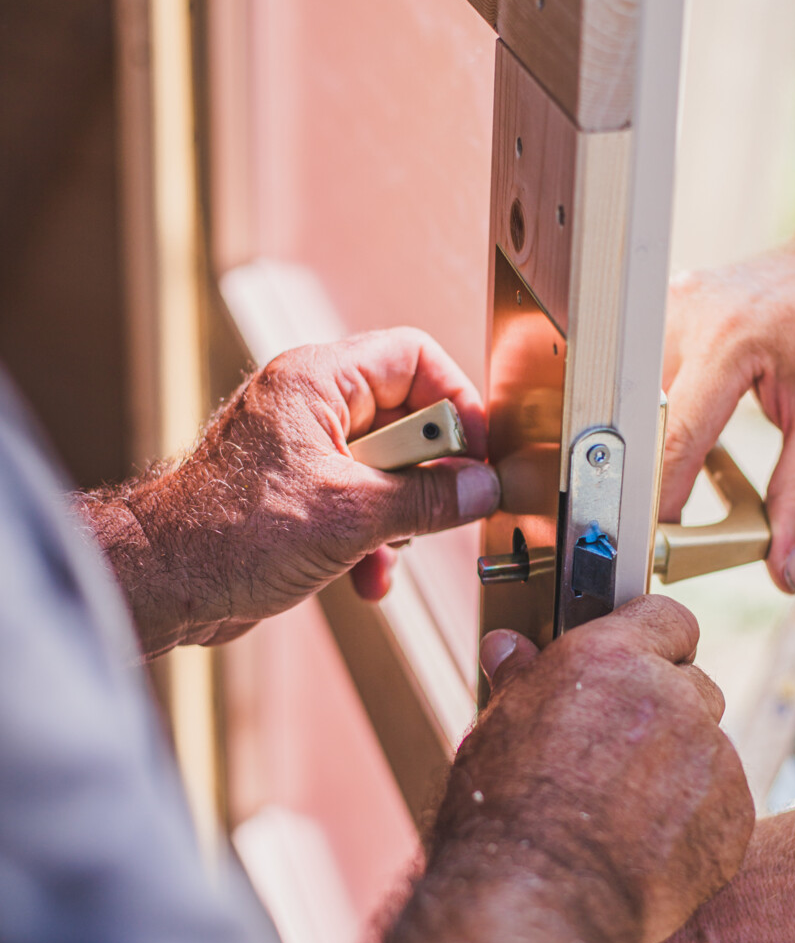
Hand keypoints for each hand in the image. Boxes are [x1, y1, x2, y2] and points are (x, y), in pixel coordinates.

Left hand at [90, 329, 499, 654]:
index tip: (477, 451)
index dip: (456, 402)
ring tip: (385, 548)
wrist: (167, 584)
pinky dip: (370, 542)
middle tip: (435, 507)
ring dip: (399, 520)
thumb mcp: (352, 515)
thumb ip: (428, 500)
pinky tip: (364, 576)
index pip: (414, 357)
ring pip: (387, 472)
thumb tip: (478, 490)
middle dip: (425, 476)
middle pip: (406, 419)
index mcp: (317, 382)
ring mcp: (302, 452)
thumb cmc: (226, 535)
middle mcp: (309, 408)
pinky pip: (359, 506)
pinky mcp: (297, 496)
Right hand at [438, 597, 754, 942]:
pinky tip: (647, 850)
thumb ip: (521, 681)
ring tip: (625, 816)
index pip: (667, 618)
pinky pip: (723, 807)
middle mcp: (673, 697)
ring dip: (681, 771)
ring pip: (708, 751)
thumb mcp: (497, 730)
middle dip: (666, 713)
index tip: (638, 665)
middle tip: (618, 755)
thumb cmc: (504, 816)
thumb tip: (509, 648)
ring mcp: (712, 758)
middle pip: (694, 686)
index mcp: (613, 660)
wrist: (540, 901)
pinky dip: (696, 824)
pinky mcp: (734, 818)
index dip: (654, 641)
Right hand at [661, 223, 794, 592]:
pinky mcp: (667, 308)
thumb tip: (784, 565)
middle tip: (674, 524)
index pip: (675, 438)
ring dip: (661, 444)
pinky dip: (666, 415)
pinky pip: (648, 378)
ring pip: (641, 402)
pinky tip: (695, 427)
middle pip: (647, 422)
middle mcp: (687, 316)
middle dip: (658, 476)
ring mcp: (671, 306)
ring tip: (694, 467)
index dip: (661, 499)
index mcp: (729, 341)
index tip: (659, 545)